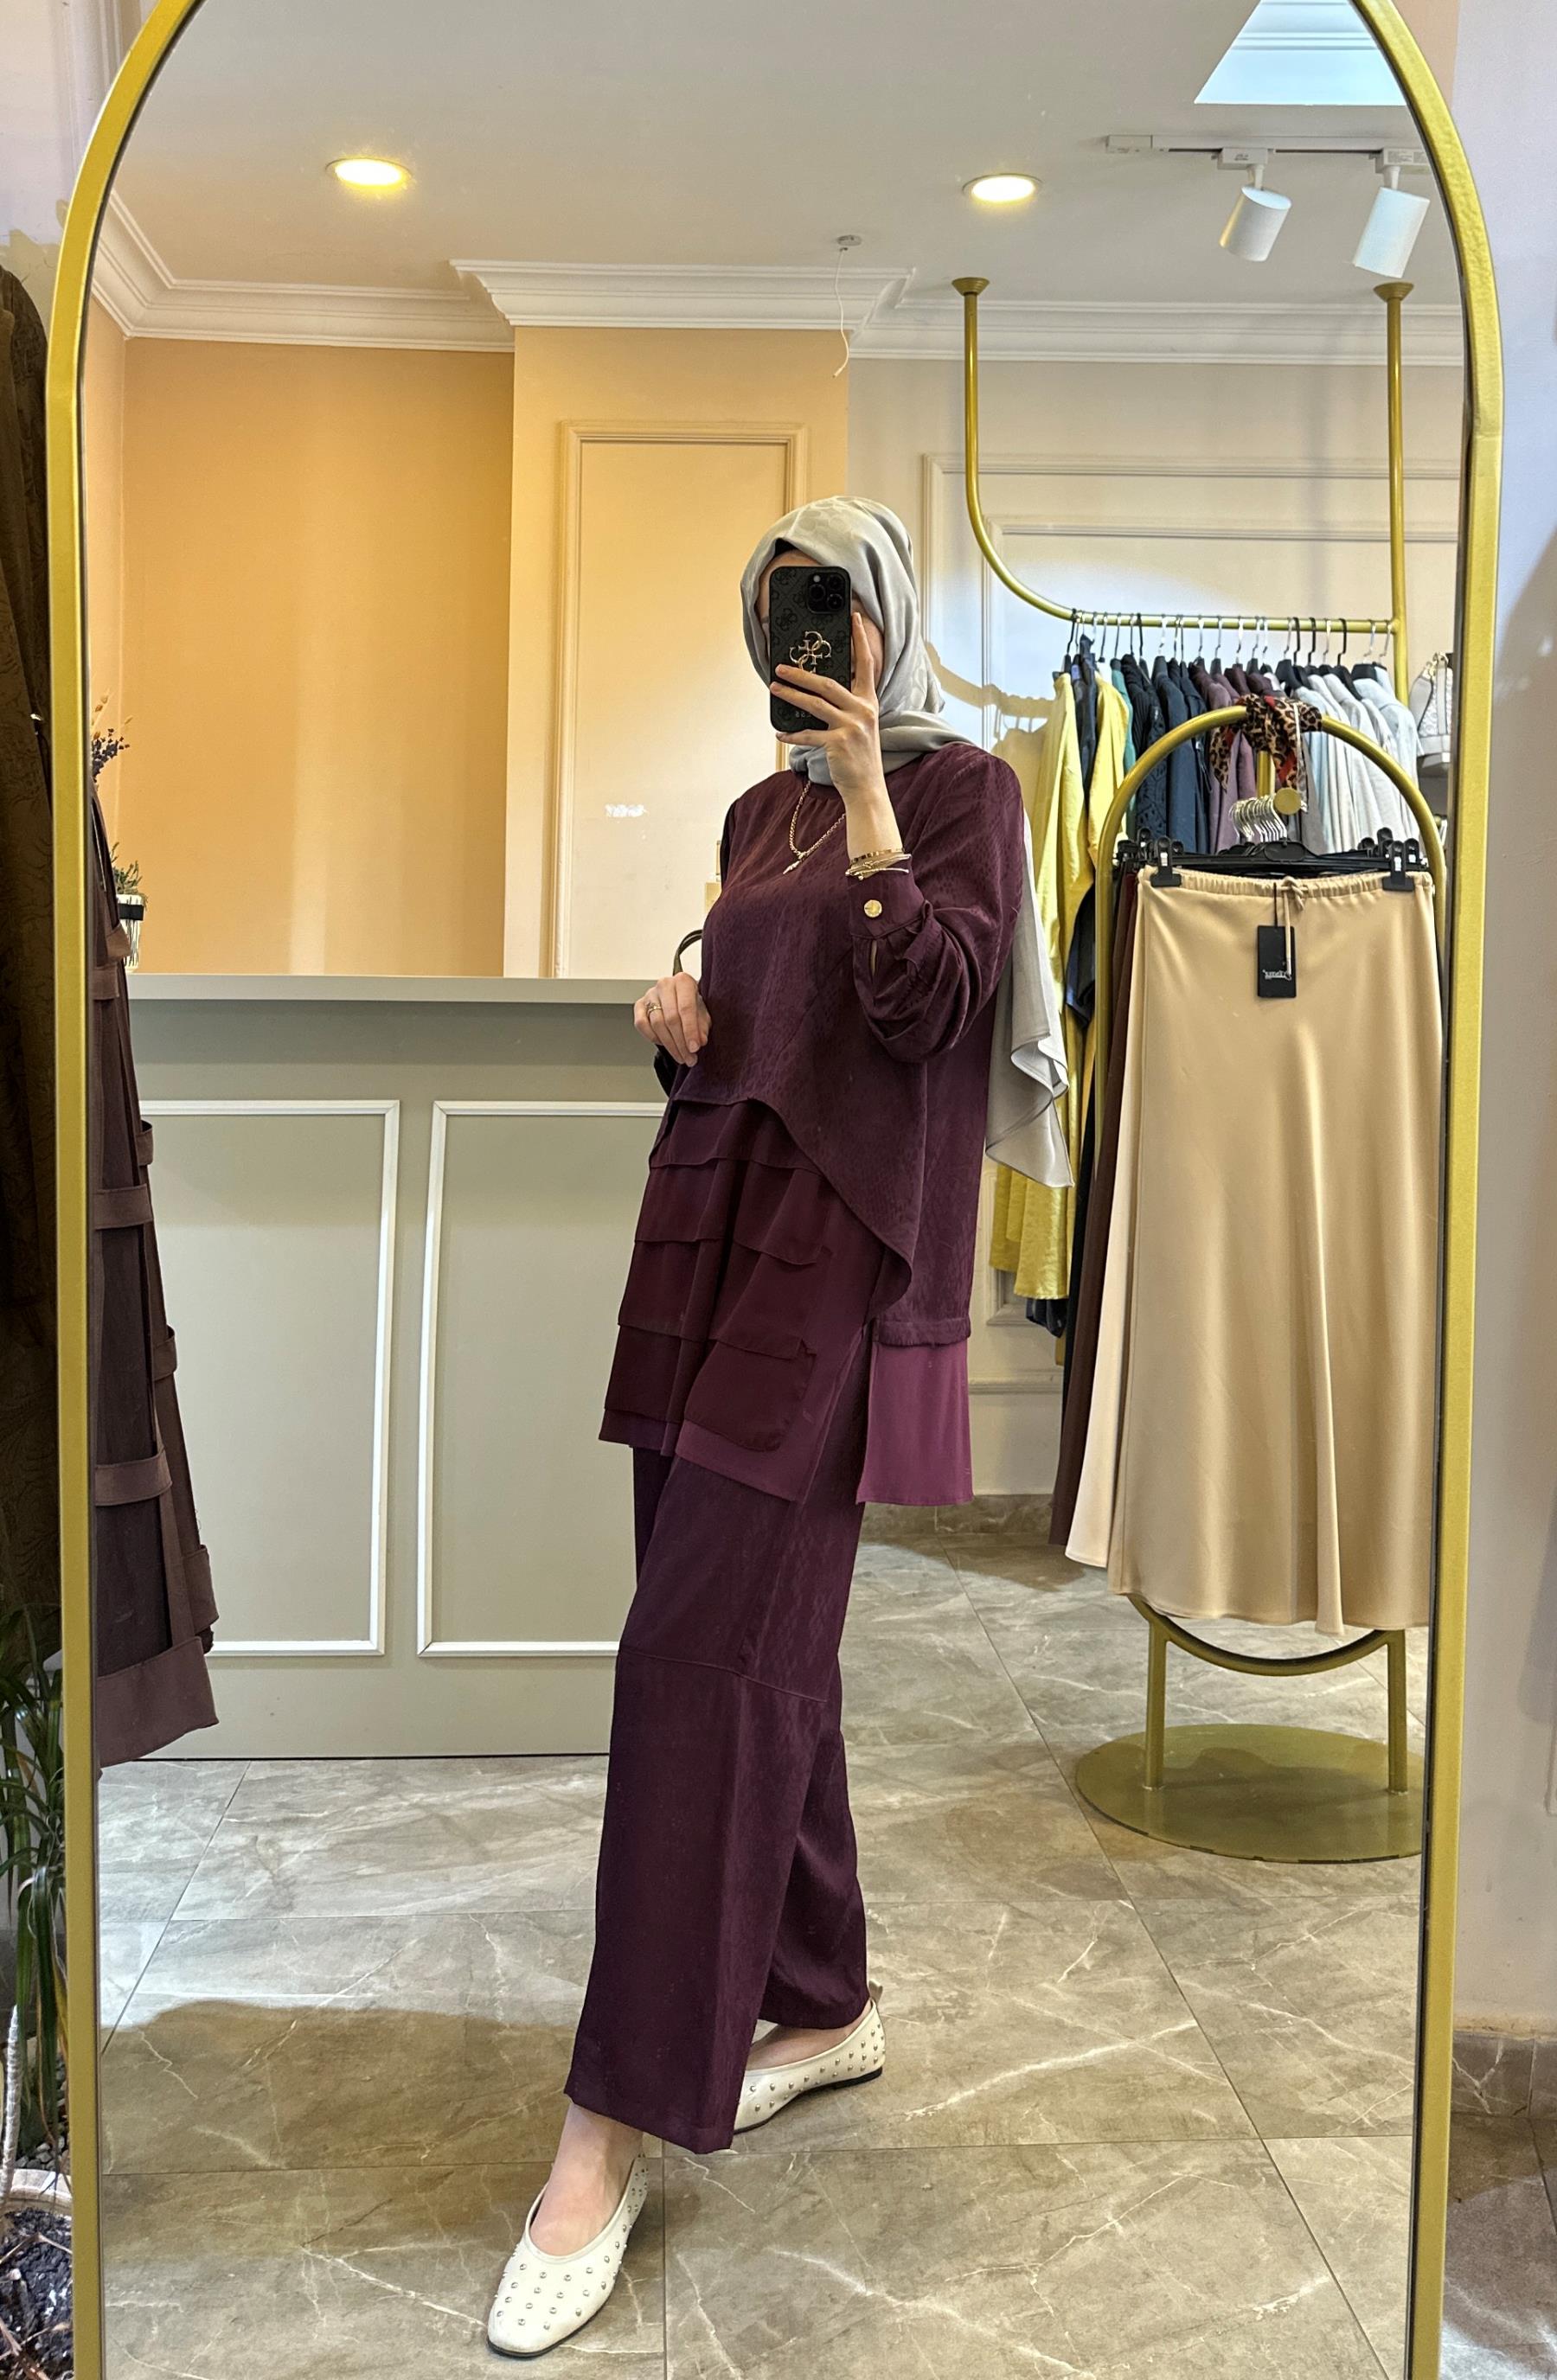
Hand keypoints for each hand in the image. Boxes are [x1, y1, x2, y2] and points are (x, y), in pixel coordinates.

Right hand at [634, 971, 708, 1066]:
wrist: (681, 998)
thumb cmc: (693, 1004)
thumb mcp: (704, 1013)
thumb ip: (703, 1026)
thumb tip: (699, 1041)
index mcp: (683, 981)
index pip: (686, 1008)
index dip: (690, 1030)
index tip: (694, 1048)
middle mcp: (665, 984)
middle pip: (670, 1018)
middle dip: (680, 1042)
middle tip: (689, 1057)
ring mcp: (650, 994)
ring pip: (657, 1024)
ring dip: (669, 1045)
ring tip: (681, 1057)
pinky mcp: (639, 1004)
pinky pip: (641, 1024)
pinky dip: (653, 1037)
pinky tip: (665, 1044)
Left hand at [772, 614, 885, 805]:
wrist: (867, 788)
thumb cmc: (859, 758)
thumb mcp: (859, 727)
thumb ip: (845, 707)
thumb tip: (815, 692)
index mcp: (869, 703)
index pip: (866, 665)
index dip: (860, 640)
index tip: (855, 619)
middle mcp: (863, 711)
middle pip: (828, 683)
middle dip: (802, 674)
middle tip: (781, 667)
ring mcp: (852, 726)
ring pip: (815, 704)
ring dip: (791, 695)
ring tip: (774, 688)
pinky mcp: (839, 743)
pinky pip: (808, 734)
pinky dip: (792, 734)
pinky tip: (779, 733)